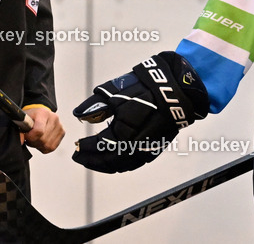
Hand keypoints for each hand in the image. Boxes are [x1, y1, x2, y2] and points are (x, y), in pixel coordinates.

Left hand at [21, 107, 64, 153]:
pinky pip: (52, 147)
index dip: (30, 137)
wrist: (39, 113)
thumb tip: (20, 141)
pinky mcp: (62, 133)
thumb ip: (20, 131)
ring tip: (35, 139)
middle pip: (43, 140)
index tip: (26, 135)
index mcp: (43, 113)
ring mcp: (59, 126)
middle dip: (33, 142)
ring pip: (47, 145)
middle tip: (29, 137)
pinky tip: (40, 141)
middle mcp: (54, 118)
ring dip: (38, 145)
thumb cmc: (31, 116)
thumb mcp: (23, 120)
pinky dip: (44, 147)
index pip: (39, 131)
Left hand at [72, 52, 208, 172]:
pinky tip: (114, 159)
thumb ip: (95, 105)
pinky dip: (121, 164)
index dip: (86, 148)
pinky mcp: (156, 146)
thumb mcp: (116, 91)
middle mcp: (137, 144)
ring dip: (106, 165)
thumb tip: (79, 114)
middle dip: (93, 160)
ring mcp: (148, 147)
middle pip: (110, 160)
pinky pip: (135, 162)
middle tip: (80, 157)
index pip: (100, 146)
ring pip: (123, 164)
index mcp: (125, 130)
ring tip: (93, 160)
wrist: (177, 88)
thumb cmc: (147, 87)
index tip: (76, 145)